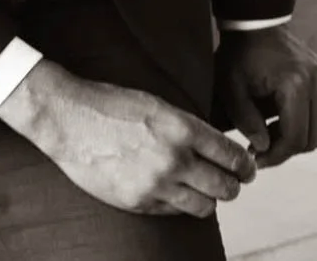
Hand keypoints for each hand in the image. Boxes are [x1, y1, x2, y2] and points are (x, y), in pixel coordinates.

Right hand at [0, 59, 256, 217]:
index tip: (247, 168)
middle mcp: (173, 158)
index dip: (245, 165)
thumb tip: (217, 148)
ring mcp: (156, 184)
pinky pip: (174, 211)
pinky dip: (180, 203)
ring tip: (205, 190)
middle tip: (233, 182)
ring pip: (204, 205)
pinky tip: (174, 191)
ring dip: (209, 198)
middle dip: (234, 185)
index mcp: (181, 127)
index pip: (231, 155)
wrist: (70, 119)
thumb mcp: (157, 104)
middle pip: (225, 186)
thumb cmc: (112, 105)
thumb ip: (187, 127)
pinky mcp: (138, 202)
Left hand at [214, 25, 316, 168]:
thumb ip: (246, 121)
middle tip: (260, 148)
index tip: (256, 160)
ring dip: (296, 139)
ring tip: (268, 133)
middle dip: (285, 150)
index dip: (276, 156)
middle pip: (311, 139)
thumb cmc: (240, 54)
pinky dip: (305, 125)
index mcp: (296, 83)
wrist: (256, 24)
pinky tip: (281, 120)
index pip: (295, 138)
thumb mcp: (232, 88)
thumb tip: (262, 150)